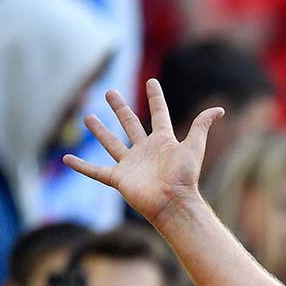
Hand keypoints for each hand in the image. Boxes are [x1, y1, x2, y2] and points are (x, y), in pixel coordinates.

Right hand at [64, 79, 221, 228]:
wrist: (174, 203)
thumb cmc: (185, 177)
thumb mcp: (194, 147)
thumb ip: (202, 126)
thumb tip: (220, 109)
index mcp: (163, 141)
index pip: (158, 114)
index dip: (156, 98)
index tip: (152, 82)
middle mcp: (145, 150)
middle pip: (130, 124)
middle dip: (120, 108)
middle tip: (109, 92)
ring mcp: (130, 164)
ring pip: (111, 143)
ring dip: (100, 131)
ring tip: (88, 117)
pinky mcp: (119, 178)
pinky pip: (96, 171)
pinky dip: (81, 166)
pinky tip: (66, 159)